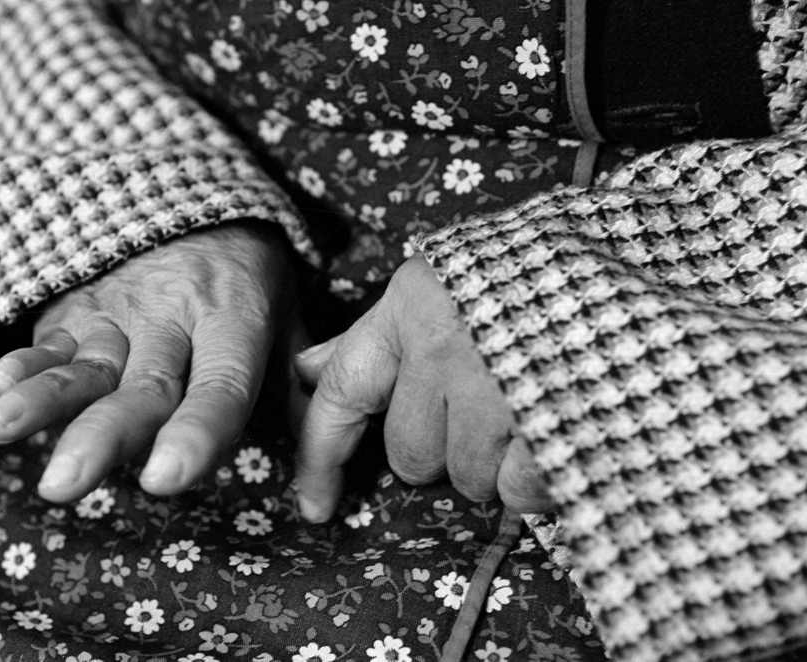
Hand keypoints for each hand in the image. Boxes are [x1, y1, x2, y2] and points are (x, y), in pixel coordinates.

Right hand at [0, 223, 293, 502]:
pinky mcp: (77, 309)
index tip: (166, 478)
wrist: (193, 197)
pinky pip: (49, 338)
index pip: (220, 385)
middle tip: (67, 482)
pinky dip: (23, 363)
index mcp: (235, 320)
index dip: (195, 432)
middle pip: (140, 386)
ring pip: (83, 365)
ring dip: (41, 399)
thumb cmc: (248, 275)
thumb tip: (317, 485)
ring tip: (0, 429)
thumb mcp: (286, 315)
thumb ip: (295, 393)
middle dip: (102, 435)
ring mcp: (118, 312)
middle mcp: (173, 319)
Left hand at [294, 255, 552, 521]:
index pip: (341, 390)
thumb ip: (382, 334)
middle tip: (492, 407)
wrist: (657, 251)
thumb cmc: (546, 270)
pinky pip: (520, 494)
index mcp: (413, 301)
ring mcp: (498, 387)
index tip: (313, 505)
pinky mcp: (551, 425)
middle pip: (410, 456)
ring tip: (537, 407)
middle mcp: (444, 344)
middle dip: (445, 448)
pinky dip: (542, 478)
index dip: (321, 455)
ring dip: (498, 464)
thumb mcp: (455, 279)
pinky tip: (563, 428)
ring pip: (467, 481)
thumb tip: (310, 371)